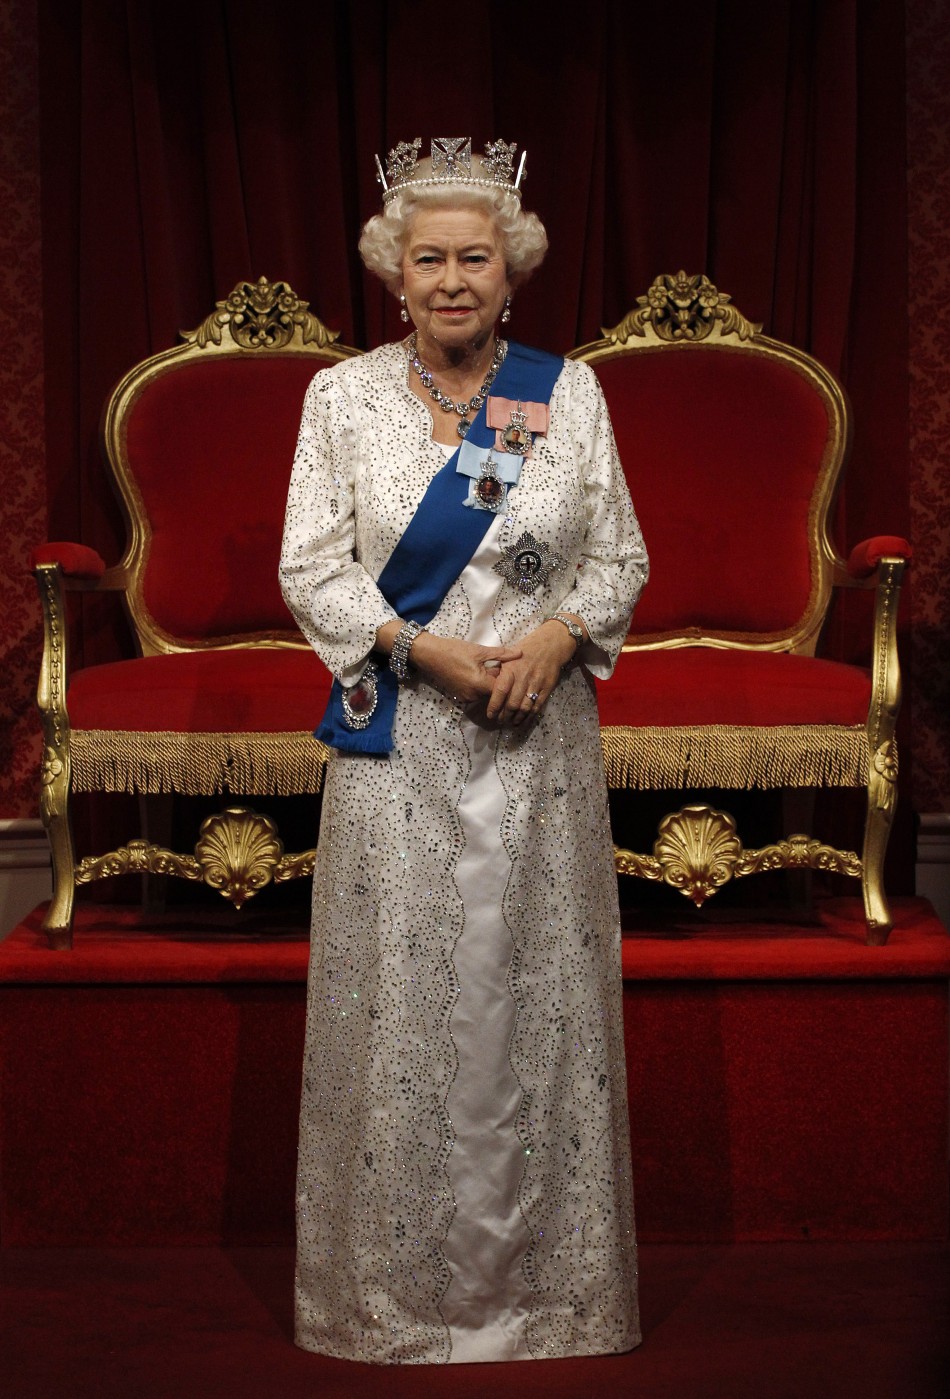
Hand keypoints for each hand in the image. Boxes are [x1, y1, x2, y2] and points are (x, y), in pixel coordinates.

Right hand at [406, 631, 522, 705]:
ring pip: (486, 693)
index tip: (513, 668)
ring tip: (492, 667)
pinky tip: (480, 671)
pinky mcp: (461, 696)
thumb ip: (502, 655)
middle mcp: (474, 696)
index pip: (503, 690)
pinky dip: (482, 685)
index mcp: (480, 685)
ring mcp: (466, 698)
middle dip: (501, 681)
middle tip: (503, 665)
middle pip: (496, 693)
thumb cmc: (454, 650)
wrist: (429, 655)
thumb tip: (520, 654)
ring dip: (491, 683)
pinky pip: (477, 693)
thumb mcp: (480, 651)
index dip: (510, 680)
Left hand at [486, 619, 578, 725]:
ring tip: (511, 723)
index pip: (500, 691)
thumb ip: (499, 672)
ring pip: (525, 707)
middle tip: (500, 721)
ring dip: (517, 719)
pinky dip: (530, 716)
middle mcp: (523, 677)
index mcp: (511, 669)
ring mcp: (537, 683)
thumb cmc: (526, 650)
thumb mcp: (509, 657)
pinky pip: (537, 706)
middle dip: (505, 716)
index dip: (494, 706)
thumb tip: (487, 687)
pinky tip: (524, 721)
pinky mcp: (547, 687)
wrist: (551, 644)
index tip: (490, 715)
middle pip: (512, 703)